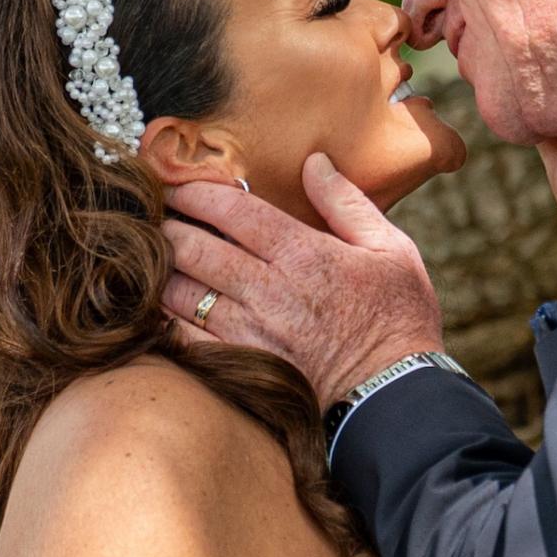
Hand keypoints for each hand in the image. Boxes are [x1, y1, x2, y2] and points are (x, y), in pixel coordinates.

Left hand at [161, 153, 444, 405]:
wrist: (396, 394)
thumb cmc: (399, 318)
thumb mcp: (390, 248)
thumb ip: (346, 202)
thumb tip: (314, 162)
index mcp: (303, 254)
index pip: (232, 211)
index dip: (196, 192)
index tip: (179, 185)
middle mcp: (270, 290)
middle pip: (195, 247)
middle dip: (168, 226)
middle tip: (157, 216)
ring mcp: (252, 331)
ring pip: (183, 291)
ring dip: (164, 269)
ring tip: (156, 255)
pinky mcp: (243, 365)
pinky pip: (187, 337)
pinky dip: (169, 316)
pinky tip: (166, 304)